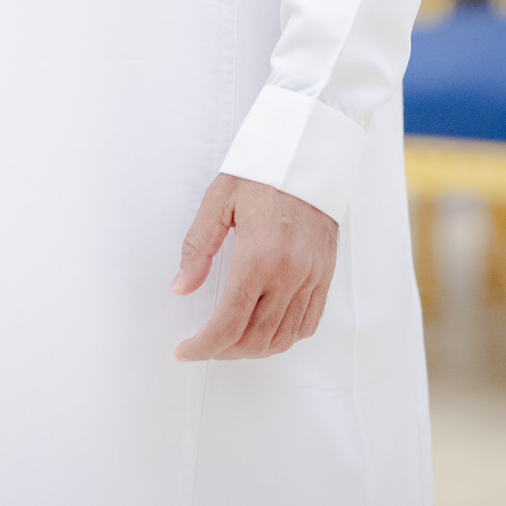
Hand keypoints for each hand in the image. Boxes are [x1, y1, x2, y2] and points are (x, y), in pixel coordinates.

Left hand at [171, 173, 337, 361]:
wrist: (308, 154)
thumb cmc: (261, 172)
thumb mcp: (219, 200)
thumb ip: (198, 246)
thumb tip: (181, 288)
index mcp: (259, 255)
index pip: (229, 322)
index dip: (203, 346)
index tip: (184, 351)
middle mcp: (290, 272)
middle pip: (255, 338)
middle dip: (223, 351)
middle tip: (202, 345)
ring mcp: (312, 276)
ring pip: (283, 338)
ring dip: (252, 349)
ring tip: (229, 341)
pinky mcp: (325, 275)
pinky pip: (308, 324)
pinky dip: (283, 338)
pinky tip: (263, 330)